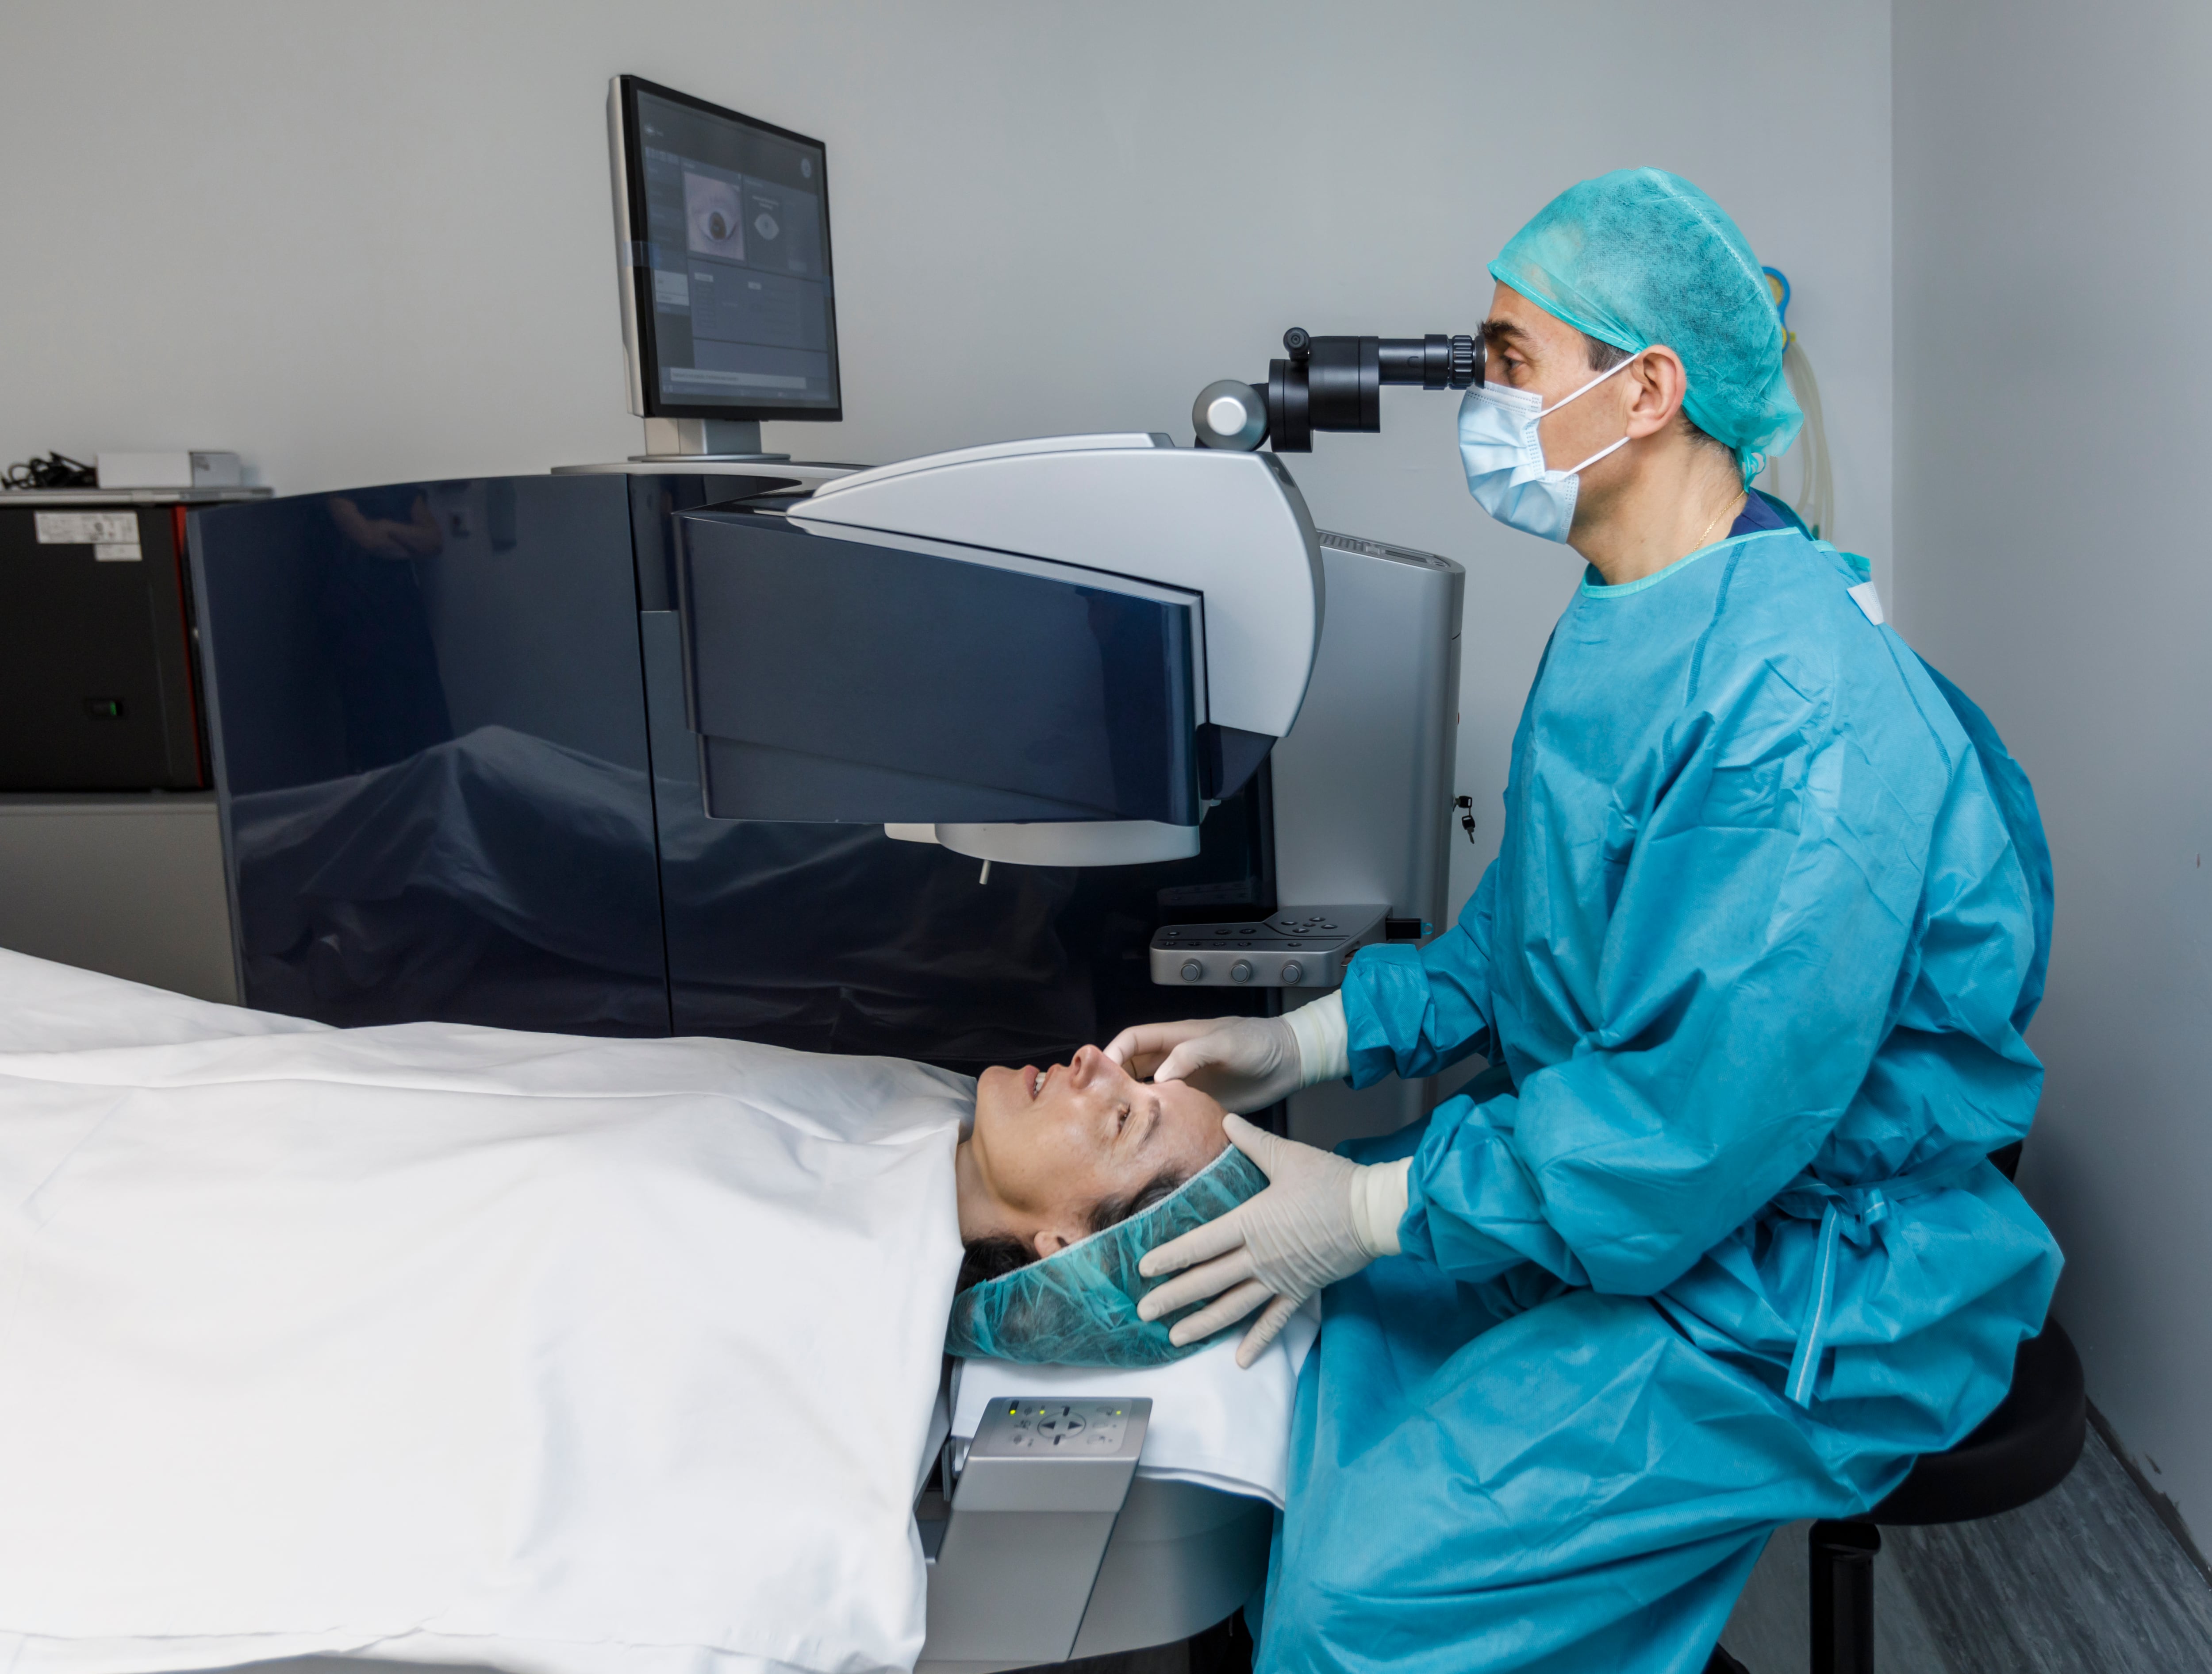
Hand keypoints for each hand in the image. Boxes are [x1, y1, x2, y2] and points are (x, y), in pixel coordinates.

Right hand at [1102, 1015, 1299, 1113]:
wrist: (1291, 1062)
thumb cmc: (1259, 1042)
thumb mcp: (1226, 1042)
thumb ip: (1193, 1053)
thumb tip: (1159, 1077)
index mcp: (1177, 1038)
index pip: (1134, 1039)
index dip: (1113, 1052)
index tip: (1099, 1074)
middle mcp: (1176, 1061)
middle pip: (1133, 1067)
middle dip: (1115, 1082)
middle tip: (1101, 1106)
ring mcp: (1187, 1084)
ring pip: (1149, 1092)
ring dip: (1134, 1105)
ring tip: (1119, 1126)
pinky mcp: (1199, 1105)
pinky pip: (1171, 1113)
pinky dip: (1158, 1123)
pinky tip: (1151, 1138)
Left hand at [1137, 1115, 1405, 1366]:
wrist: (1374, 1212)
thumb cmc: (1332, 1182)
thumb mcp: (1289, 1157)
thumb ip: (1253, 1142)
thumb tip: (1227, 1121)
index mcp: (1252, 1223)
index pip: (1201, 1244)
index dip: (1171, 1257)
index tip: (1143, 1270)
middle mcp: (1260, 1257)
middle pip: (1209, 1281)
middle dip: (1174, 1298)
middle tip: (1144, 1313)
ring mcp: (1280, 1278)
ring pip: (1234, 1306)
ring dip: (1203, 1323)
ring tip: (1176, 1338)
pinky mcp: (1302, 1290)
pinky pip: (1275, 1319)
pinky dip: (1258, 1340)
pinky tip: (1239, 1359)